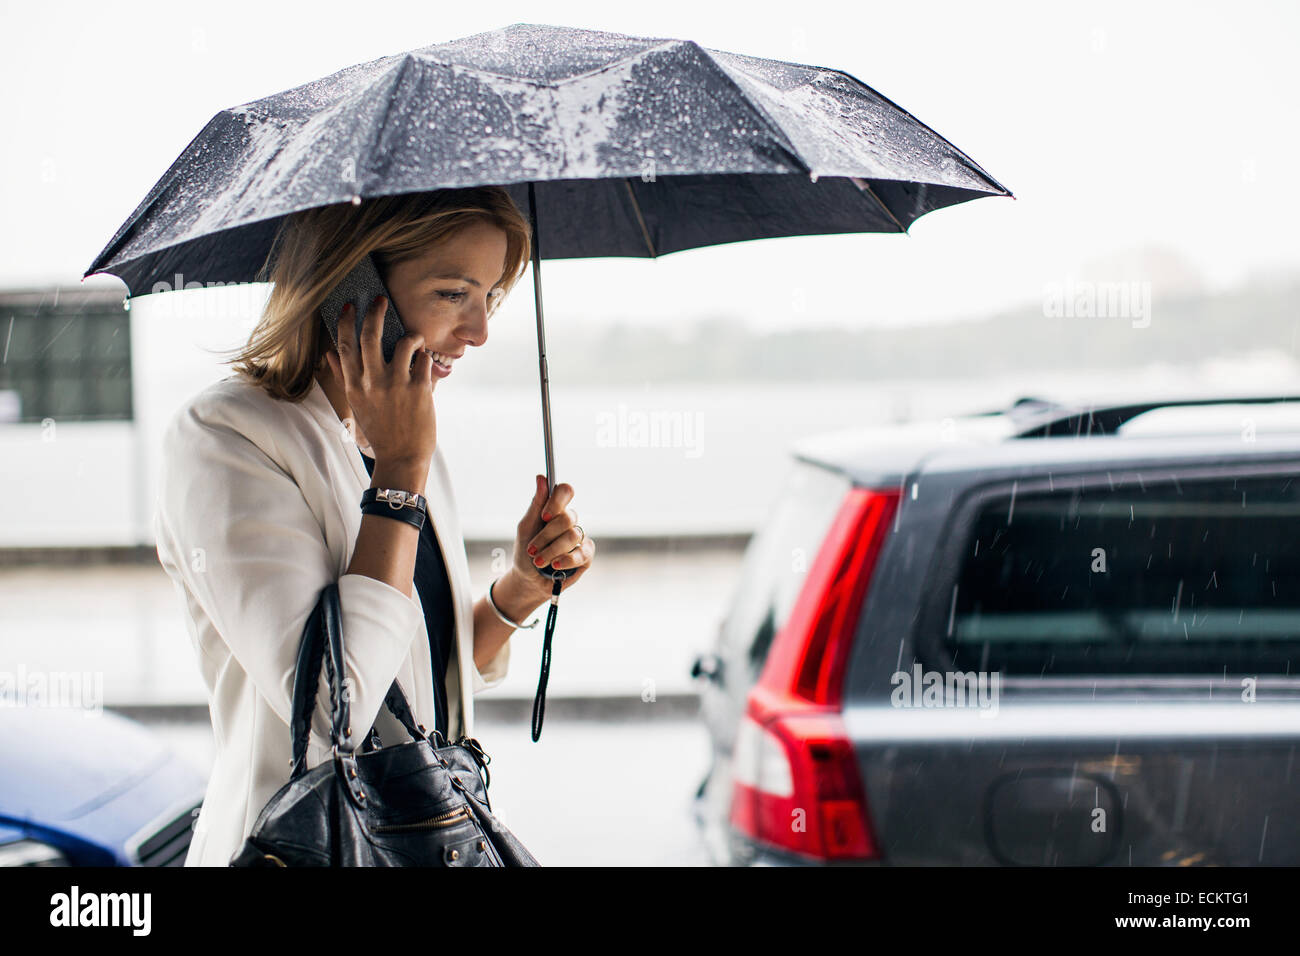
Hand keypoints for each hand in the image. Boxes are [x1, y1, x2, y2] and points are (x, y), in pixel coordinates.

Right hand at [323, 294, 435, 467]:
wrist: (402, 458)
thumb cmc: (380, 431)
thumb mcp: (357, 405)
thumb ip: (343, 377)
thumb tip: (329, 353)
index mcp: (354, 386)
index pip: (344, 345)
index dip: (345, 322)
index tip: (348, 306)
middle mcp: (372, 382)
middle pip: (370, 336)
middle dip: (376, 312)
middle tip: (381, 300)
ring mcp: (396, 385)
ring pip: (404, 343)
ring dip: (411, 336)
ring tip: (413, 340)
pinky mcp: (420, 389)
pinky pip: (424, 359)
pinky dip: (425, 357)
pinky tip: (424, 363)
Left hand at [508, 475, 594, 604]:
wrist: (528, 580)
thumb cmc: (526, 552)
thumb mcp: (526, 528)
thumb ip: (536, 504)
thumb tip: (541, 477)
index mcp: (555, 510)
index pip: (565, 492)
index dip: (557, 501)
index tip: (544, 516)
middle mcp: (570, 521)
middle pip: (567, 517)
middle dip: (546, 536)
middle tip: (532, 549)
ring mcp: (580, 538)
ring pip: (573, 535)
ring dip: (551, 550)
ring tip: (538, 561)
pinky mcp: (586, 555)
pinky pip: (582, 552)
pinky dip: (566, 559)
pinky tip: (555, 565)